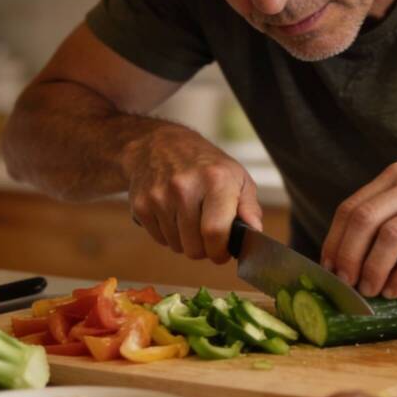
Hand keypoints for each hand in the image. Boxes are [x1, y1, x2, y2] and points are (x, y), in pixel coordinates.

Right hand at [124, 124, 262, 263]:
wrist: (158, 145)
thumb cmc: (204, 165)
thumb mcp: (236, 177)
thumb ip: (249, 207)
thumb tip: (255, 232)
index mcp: (215, 180)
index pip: (215, 232)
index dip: (220, 251)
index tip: (222, 252)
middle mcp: (185, 187)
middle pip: (194, 247)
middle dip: (204, 249)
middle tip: (207, 234)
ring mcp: (159, 196)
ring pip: (176, 246)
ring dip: (186, 241)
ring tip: (189, 218)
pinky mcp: (141, 205)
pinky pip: (159, 240)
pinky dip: (168, 235)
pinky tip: (173, 214)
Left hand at [319, 162, 396, 297]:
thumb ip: (392, 221)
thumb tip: (352, 263)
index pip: (352, 207)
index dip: (334, 241)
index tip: (328, 268)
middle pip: (364, 220)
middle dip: (348, 257)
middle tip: (345, 284)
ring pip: (390, 236)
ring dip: (372, 269)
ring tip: (369, 291)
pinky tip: (396, 290)